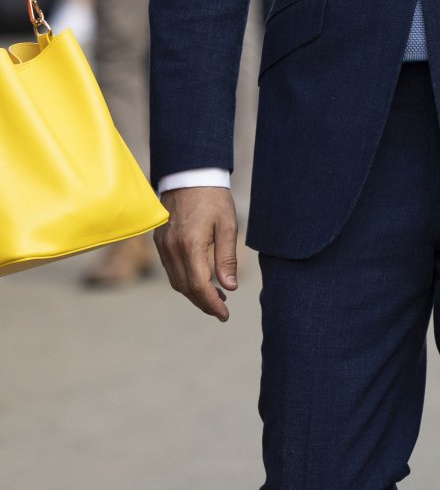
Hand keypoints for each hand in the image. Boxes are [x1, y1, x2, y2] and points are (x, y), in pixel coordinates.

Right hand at [155, 185, 238, 320]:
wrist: (189, 174)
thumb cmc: (213, 198)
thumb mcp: (228, 226)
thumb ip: (227, 259)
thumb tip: (229, 288)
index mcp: (190, 245)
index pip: (199, 285)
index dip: (211, 304)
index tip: (224, 315)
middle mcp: (172, 247)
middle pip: (185, 287)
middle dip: (203, 303)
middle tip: (221, 311)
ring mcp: (163, 244)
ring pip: (175, 280)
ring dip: (193, 293)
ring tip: (215, 297)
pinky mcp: (160, 240)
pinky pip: (170, 268)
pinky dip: (184, 280)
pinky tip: (200, 279)